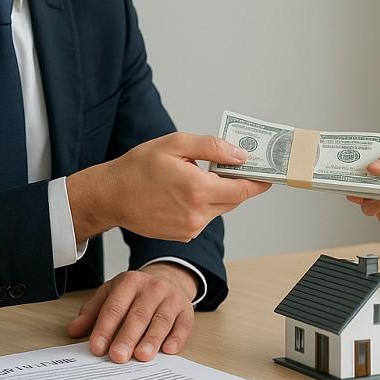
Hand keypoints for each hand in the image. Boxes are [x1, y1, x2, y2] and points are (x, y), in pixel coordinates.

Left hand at [66, 264, 199, 362]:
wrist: (168, 279)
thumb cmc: (135, 293)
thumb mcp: (111, 294)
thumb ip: (92, 313)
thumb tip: (72, 331)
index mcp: (129, 282)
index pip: (115, 307)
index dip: (105, 328)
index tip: (97, 348)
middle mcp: (152, 288)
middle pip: (138, 315)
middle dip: (127, 337)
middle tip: (118, 357)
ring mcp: (172, 298)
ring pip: (161, 320)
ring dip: (152, 339)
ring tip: (142, 356)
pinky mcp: (187, 310)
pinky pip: (183, 325)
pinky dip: (177, 338)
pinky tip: (169, 350)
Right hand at [68, 132, 271, 241]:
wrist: (110, 196)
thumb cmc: (139, 167)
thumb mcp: (175, 144)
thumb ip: (212, 147)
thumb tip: (241, 155)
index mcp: (197, 189)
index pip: (243, 190)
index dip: (259, 181)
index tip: (269, 173)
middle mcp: (197, 214)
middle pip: (234, 200)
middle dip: (235, 183)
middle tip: (231, 165)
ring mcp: (190, 228)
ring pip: (219, 208)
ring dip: (216, 193)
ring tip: (195, 176)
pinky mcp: (183, 235)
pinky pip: (204, 217)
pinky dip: (202, 204)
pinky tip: (183, 192)